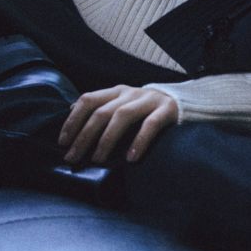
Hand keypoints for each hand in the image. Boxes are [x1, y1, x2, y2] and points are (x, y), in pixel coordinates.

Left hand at [58, 85, 178, 164]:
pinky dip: (139, 141)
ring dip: (107, 139)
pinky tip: (131, 158)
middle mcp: (130, 93)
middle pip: (101, 112)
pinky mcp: (168, 110)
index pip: (87, 100)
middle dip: (84, 136)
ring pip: (122, 116)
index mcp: (116, 91)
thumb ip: (100, 106)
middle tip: (74, 157)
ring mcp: (149, 100)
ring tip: (98, 160)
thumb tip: (70, 110)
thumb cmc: (147, 109)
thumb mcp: (122, 103)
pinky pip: (151, 125)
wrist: (187, 102)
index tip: (63, 142)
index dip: (73, 120)